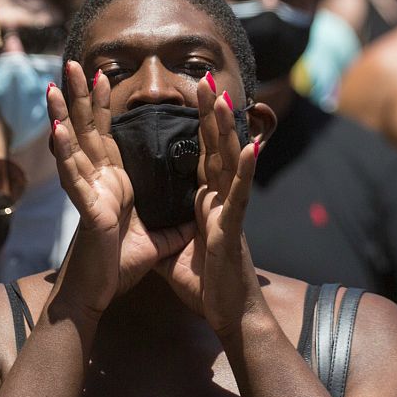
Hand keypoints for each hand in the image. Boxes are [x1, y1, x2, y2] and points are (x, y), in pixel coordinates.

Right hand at [46, 61, 188, 314]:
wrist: (98, 295)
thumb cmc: (117, 267)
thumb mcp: (155, 240)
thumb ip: (171, 227)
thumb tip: (193, 219)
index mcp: (111, 183)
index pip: (107, 136)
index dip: (104, 106)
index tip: (103, 75)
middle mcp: (95, 182)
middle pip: (87, 130)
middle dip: (79, 95)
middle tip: (72, 63)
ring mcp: (86, 193)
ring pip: (72, 146)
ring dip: (63, 113)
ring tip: (54, 85)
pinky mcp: (86, 210)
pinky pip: (74, 178)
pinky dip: (65, 153)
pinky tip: (58, 130)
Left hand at [156, 74, 263, 338]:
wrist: (228, 316)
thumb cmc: (206, 286)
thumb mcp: (174, 252)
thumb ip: (164, 232)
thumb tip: (145, 223)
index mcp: (207, 202)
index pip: (202, 155)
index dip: (198, 125)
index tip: (194, 95)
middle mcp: (222, 200)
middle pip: (216, 149)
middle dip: (211, 115)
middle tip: (204, 79)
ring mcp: (232, 212)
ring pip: (231, 163)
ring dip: (227, 131)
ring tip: (223, 99)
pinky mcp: (235, 230)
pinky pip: (241, 196)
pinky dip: (247, 171)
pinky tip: (252, 148)